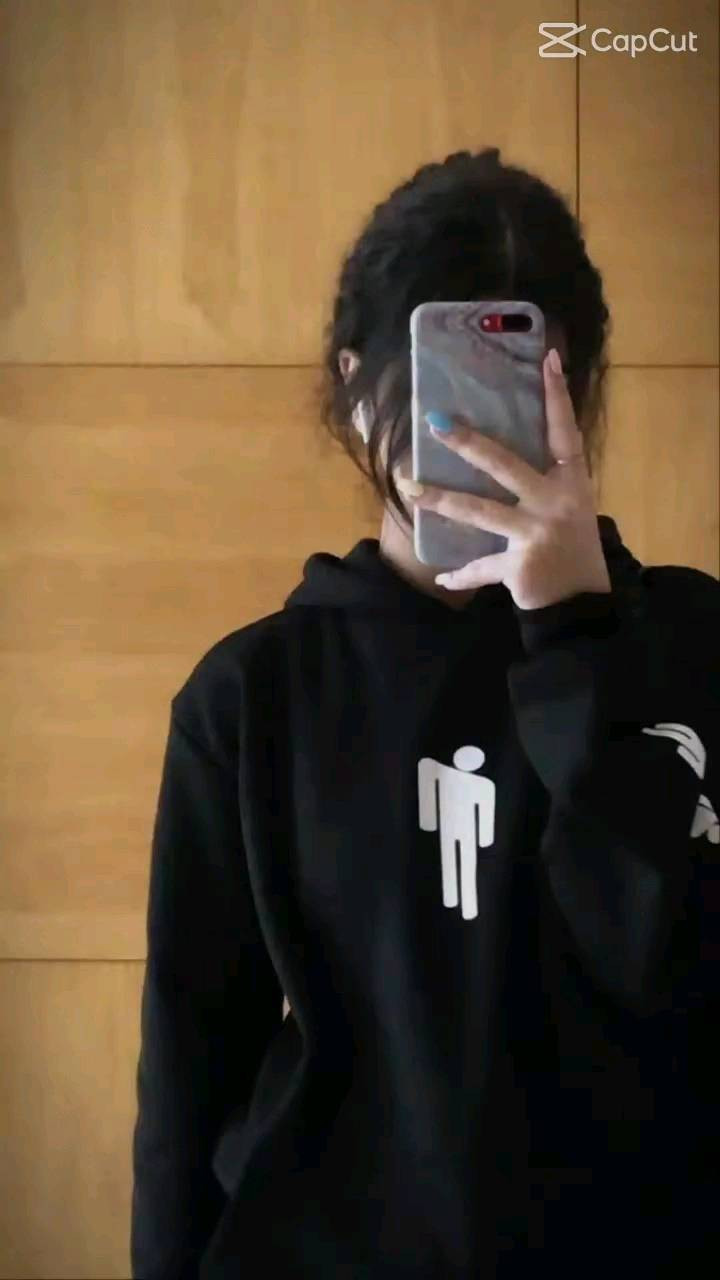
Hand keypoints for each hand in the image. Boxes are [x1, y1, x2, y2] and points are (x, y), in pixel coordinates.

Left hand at [401, 348, 611, 609]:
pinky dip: (461, 575)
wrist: (583, 604)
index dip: (557, 397)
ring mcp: (537, 533)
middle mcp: (556, 503)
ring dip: (441, 498)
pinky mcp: (519, 565)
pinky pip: (481, 567)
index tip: (548, 359)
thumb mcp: (568, 508)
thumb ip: (545, 481)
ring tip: (409, 486)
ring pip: (480, 511)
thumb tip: (500, 448)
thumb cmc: (572, 548)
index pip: (565, 433)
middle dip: (468, 443)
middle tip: (435, 422)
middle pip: (505, 465)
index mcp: (572, 483)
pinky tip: (441, 576)